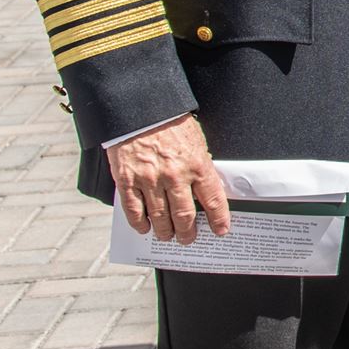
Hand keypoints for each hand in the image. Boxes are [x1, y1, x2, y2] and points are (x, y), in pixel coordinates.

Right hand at [106, 116, 228, 243]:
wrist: (141, 109)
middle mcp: (175, 176)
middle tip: (188, 239)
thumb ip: (201, 167)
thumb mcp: (197, 142)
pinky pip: (134, 210)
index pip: (213, 200)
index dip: (218, 219)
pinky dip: (140, 223)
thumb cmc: (172, 124)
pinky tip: (144, 228)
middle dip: (188, 232)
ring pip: (160, 217)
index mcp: (197, 165)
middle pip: (184, 216)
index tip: (221, 230)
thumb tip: (206, 191)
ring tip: (168, 237)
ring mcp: (150, 180)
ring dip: (165, 231)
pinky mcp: (128, 180)